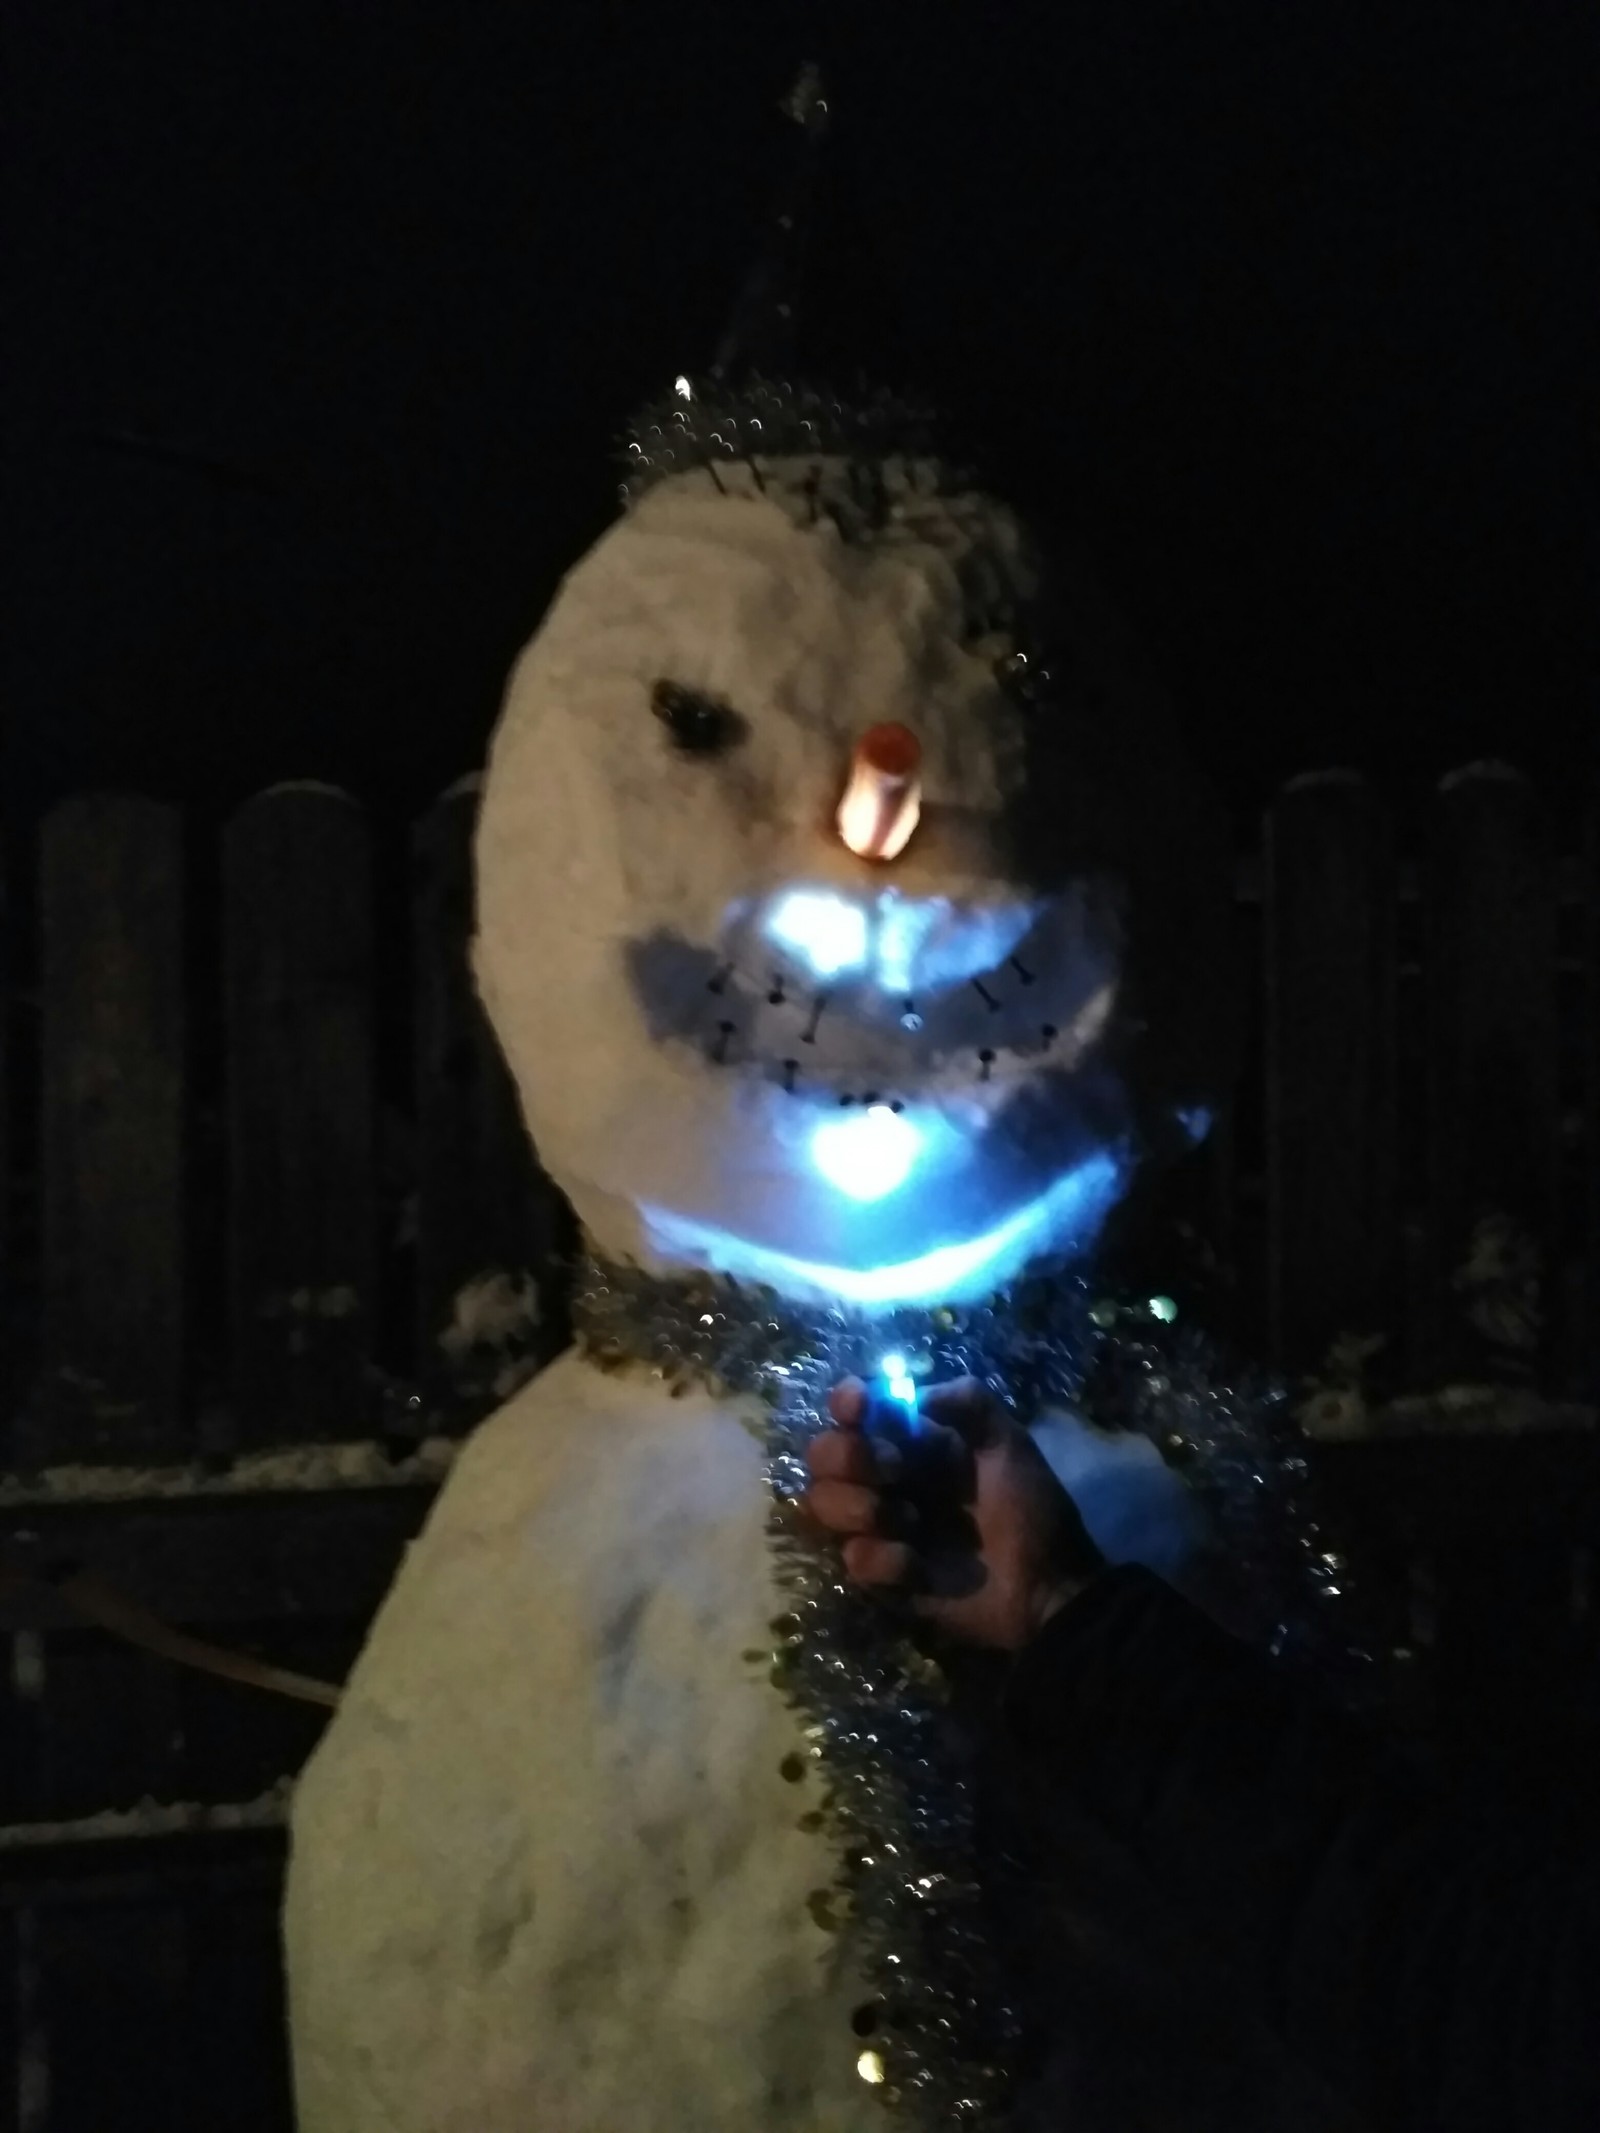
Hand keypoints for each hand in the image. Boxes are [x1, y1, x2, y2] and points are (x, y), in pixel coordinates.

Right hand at [802, 1377, 1105, 1651]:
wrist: (1046, 1586)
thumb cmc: (1030, 1509)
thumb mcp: (1010, 1442)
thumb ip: (967, 1402)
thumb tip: (909, 1395)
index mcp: (913, 1441)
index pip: (855, 1410)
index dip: (847, 1403)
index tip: (860, 1407)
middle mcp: (886, 1478)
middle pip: (823, 1454)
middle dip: (850, 1456)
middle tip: (896, 1469)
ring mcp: (879, 1528)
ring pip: (821, 1503)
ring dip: (860, 1506)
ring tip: (910, 1521)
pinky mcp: (881, 1577)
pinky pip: (853, 1558)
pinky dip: (883, 1559)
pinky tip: (920, 1567)